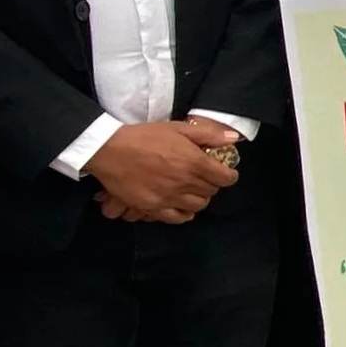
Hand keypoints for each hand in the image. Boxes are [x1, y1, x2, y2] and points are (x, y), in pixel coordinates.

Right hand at [84, 121, 238, 223]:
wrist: (111, 150)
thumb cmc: (145, 136)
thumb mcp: (179, 128)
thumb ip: (209, 134)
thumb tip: (234, 138)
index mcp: (195, 162)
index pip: (225, 178)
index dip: (229, 176)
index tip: (226, 173)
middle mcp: (185, 182)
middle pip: (211, 192)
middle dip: (212, 185)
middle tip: (206, 178)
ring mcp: (169, 197)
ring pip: (197, 206)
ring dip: (199, 198)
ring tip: (193, 191)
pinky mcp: (153, 207)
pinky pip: (177, 218)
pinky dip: (184, 214)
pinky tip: (182, 206)